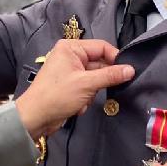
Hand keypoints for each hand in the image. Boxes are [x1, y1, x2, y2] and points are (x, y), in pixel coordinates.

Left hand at [14, 39, 134, 139]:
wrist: (35, 118)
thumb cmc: (57, 96)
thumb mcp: (87, 84)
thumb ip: (110, 75)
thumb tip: (131, 70)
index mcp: (71, 48)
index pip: (101, 47)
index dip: (115, 58)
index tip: (128, 71)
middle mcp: (70, 56)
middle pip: (99, 63)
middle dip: (101, 80)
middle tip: (105, 89)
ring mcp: (70, 71)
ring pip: (95, 78)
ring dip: (93, 92)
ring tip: (83, 99)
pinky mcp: (70, 85)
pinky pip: (88, 88)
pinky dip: (86, 97)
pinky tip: (78, 105)